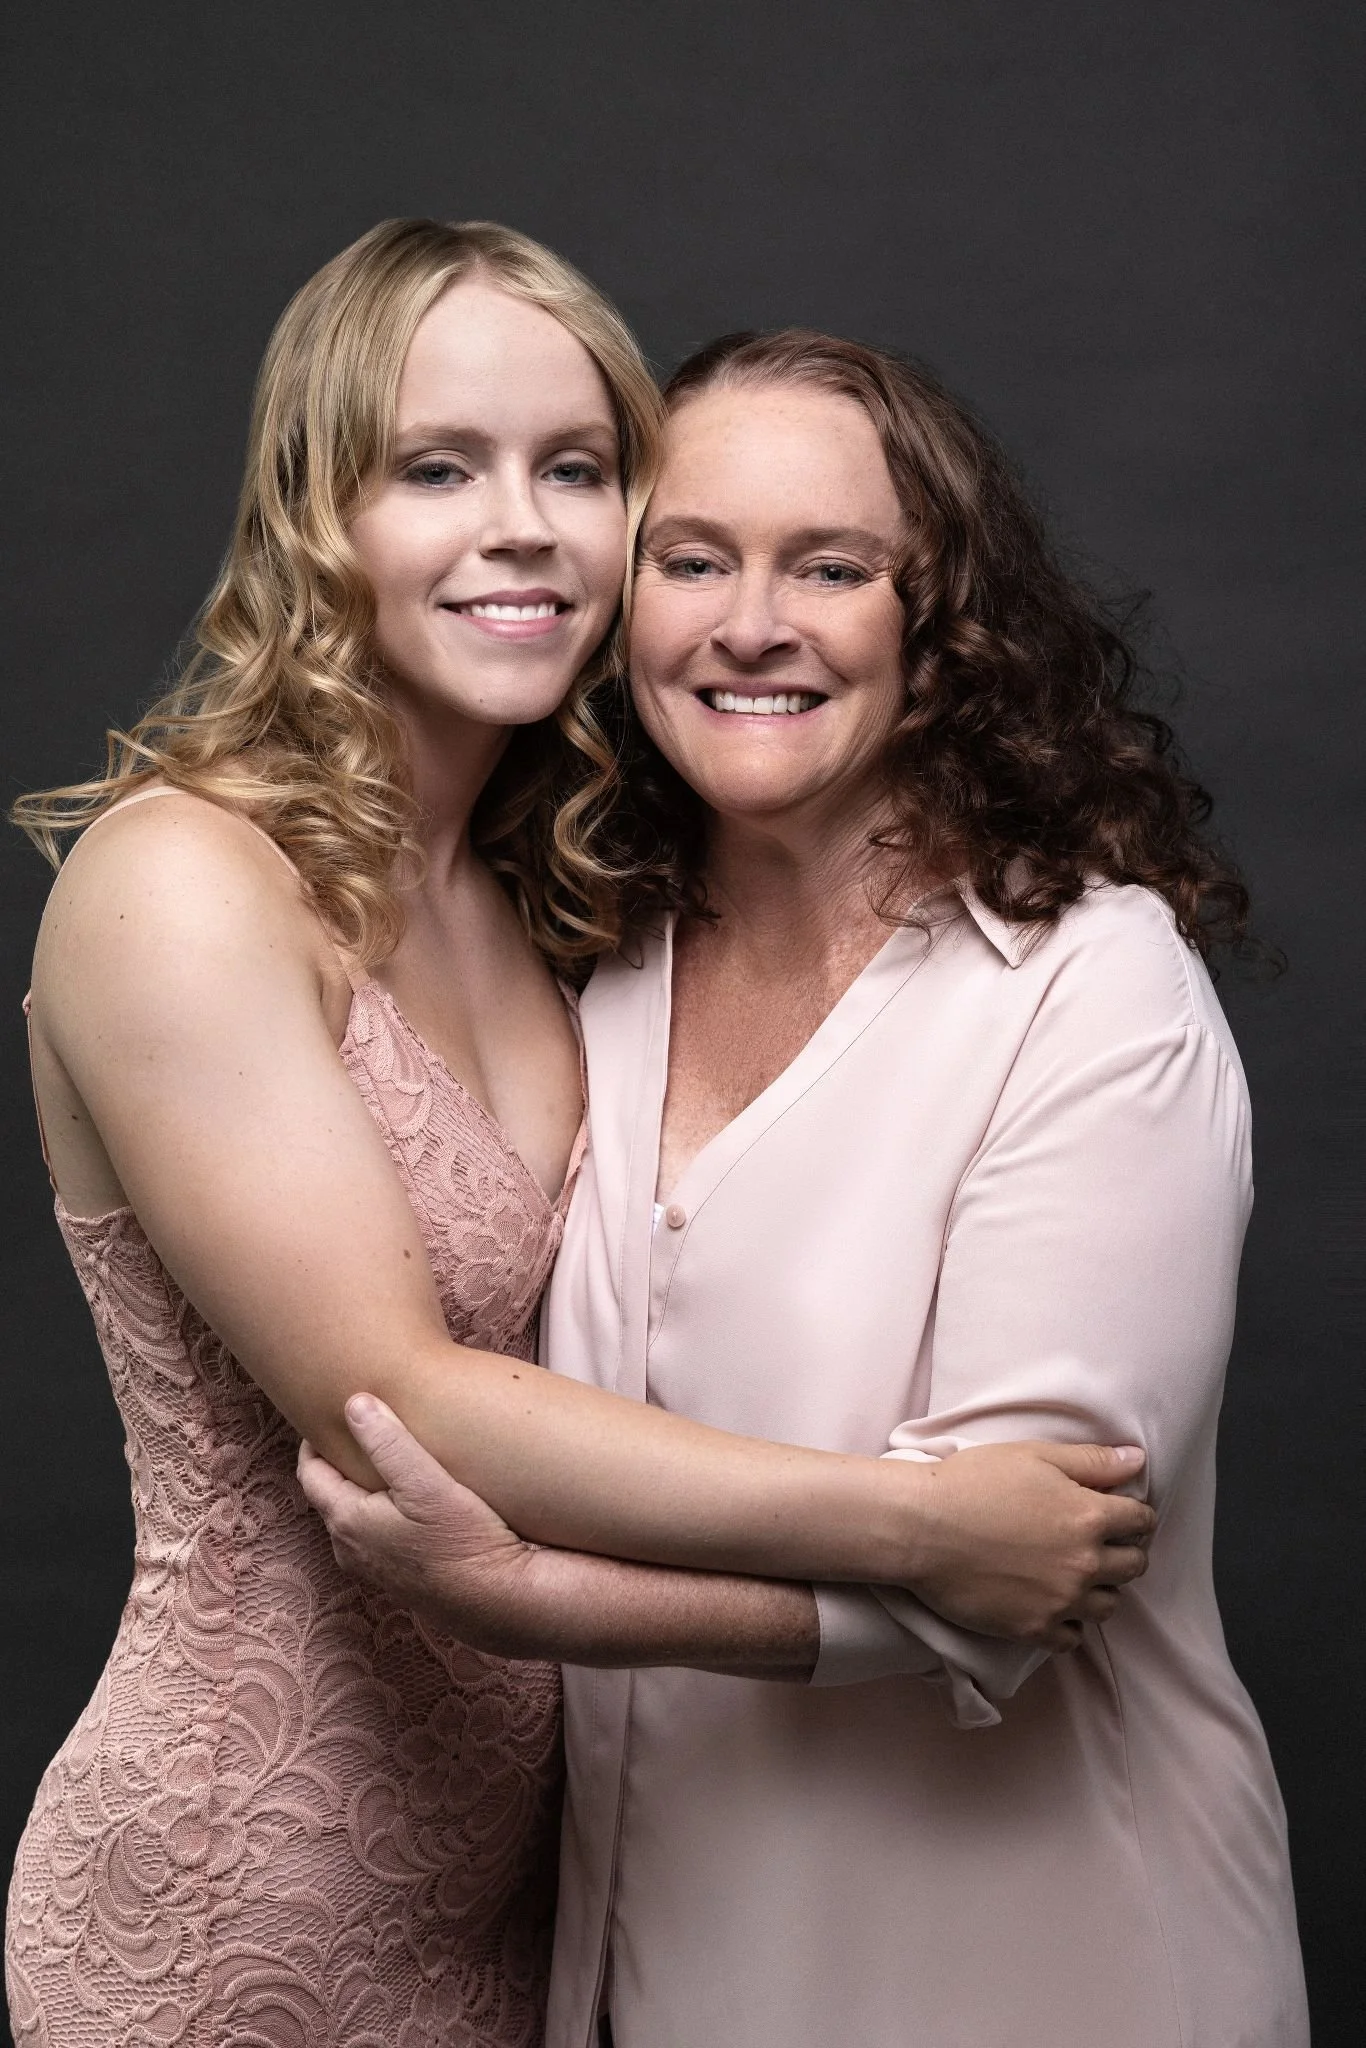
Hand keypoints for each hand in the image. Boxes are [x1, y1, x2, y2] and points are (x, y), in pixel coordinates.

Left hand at [297, 1394, 551, 1654]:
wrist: (500, 1600)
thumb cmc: (464, 1539)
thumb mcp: (425, 1481)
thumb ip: (387, 1441)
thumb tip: (353, 1402)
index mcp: (346, 1521)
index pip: (311, 1473)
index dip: (316, 1442)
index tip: (330, 1414)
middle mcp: (350, 1550)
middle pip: (331, 1495)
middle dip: (340, 1463)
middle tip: (359, 1432)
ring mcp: (373, 1569)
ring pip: (354, 1518)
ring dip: (362, 1490)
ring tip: (386, 1462)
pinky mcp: (398, 1580)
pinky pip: (376, 1537)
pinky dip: (381, 1513)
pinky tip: (410, 1503)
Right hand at [900, 1441, 1154, 1649]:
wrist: (921, 1527)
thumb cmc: (973, 1482)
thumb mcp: (1035, 1456)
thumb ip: (1092, 1461)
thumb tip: (1137, 1459)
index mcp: (1088, 1516)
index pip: (1141, 1521)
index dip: (1133, 1514)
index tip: (1118, 1514)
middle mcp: (1084, 1563)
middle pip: (1133, 1566)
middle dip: (1124, 1551)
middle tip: (1098, 1543)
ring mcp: (1060, 1601)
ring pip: (1109, 1606)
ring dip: (1100, 1589)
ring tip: (1075, 1574)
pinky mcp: (1033, 1628)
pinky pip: (1072, 1638)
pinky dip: (1069, 1624)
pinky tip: (1052, 1604)